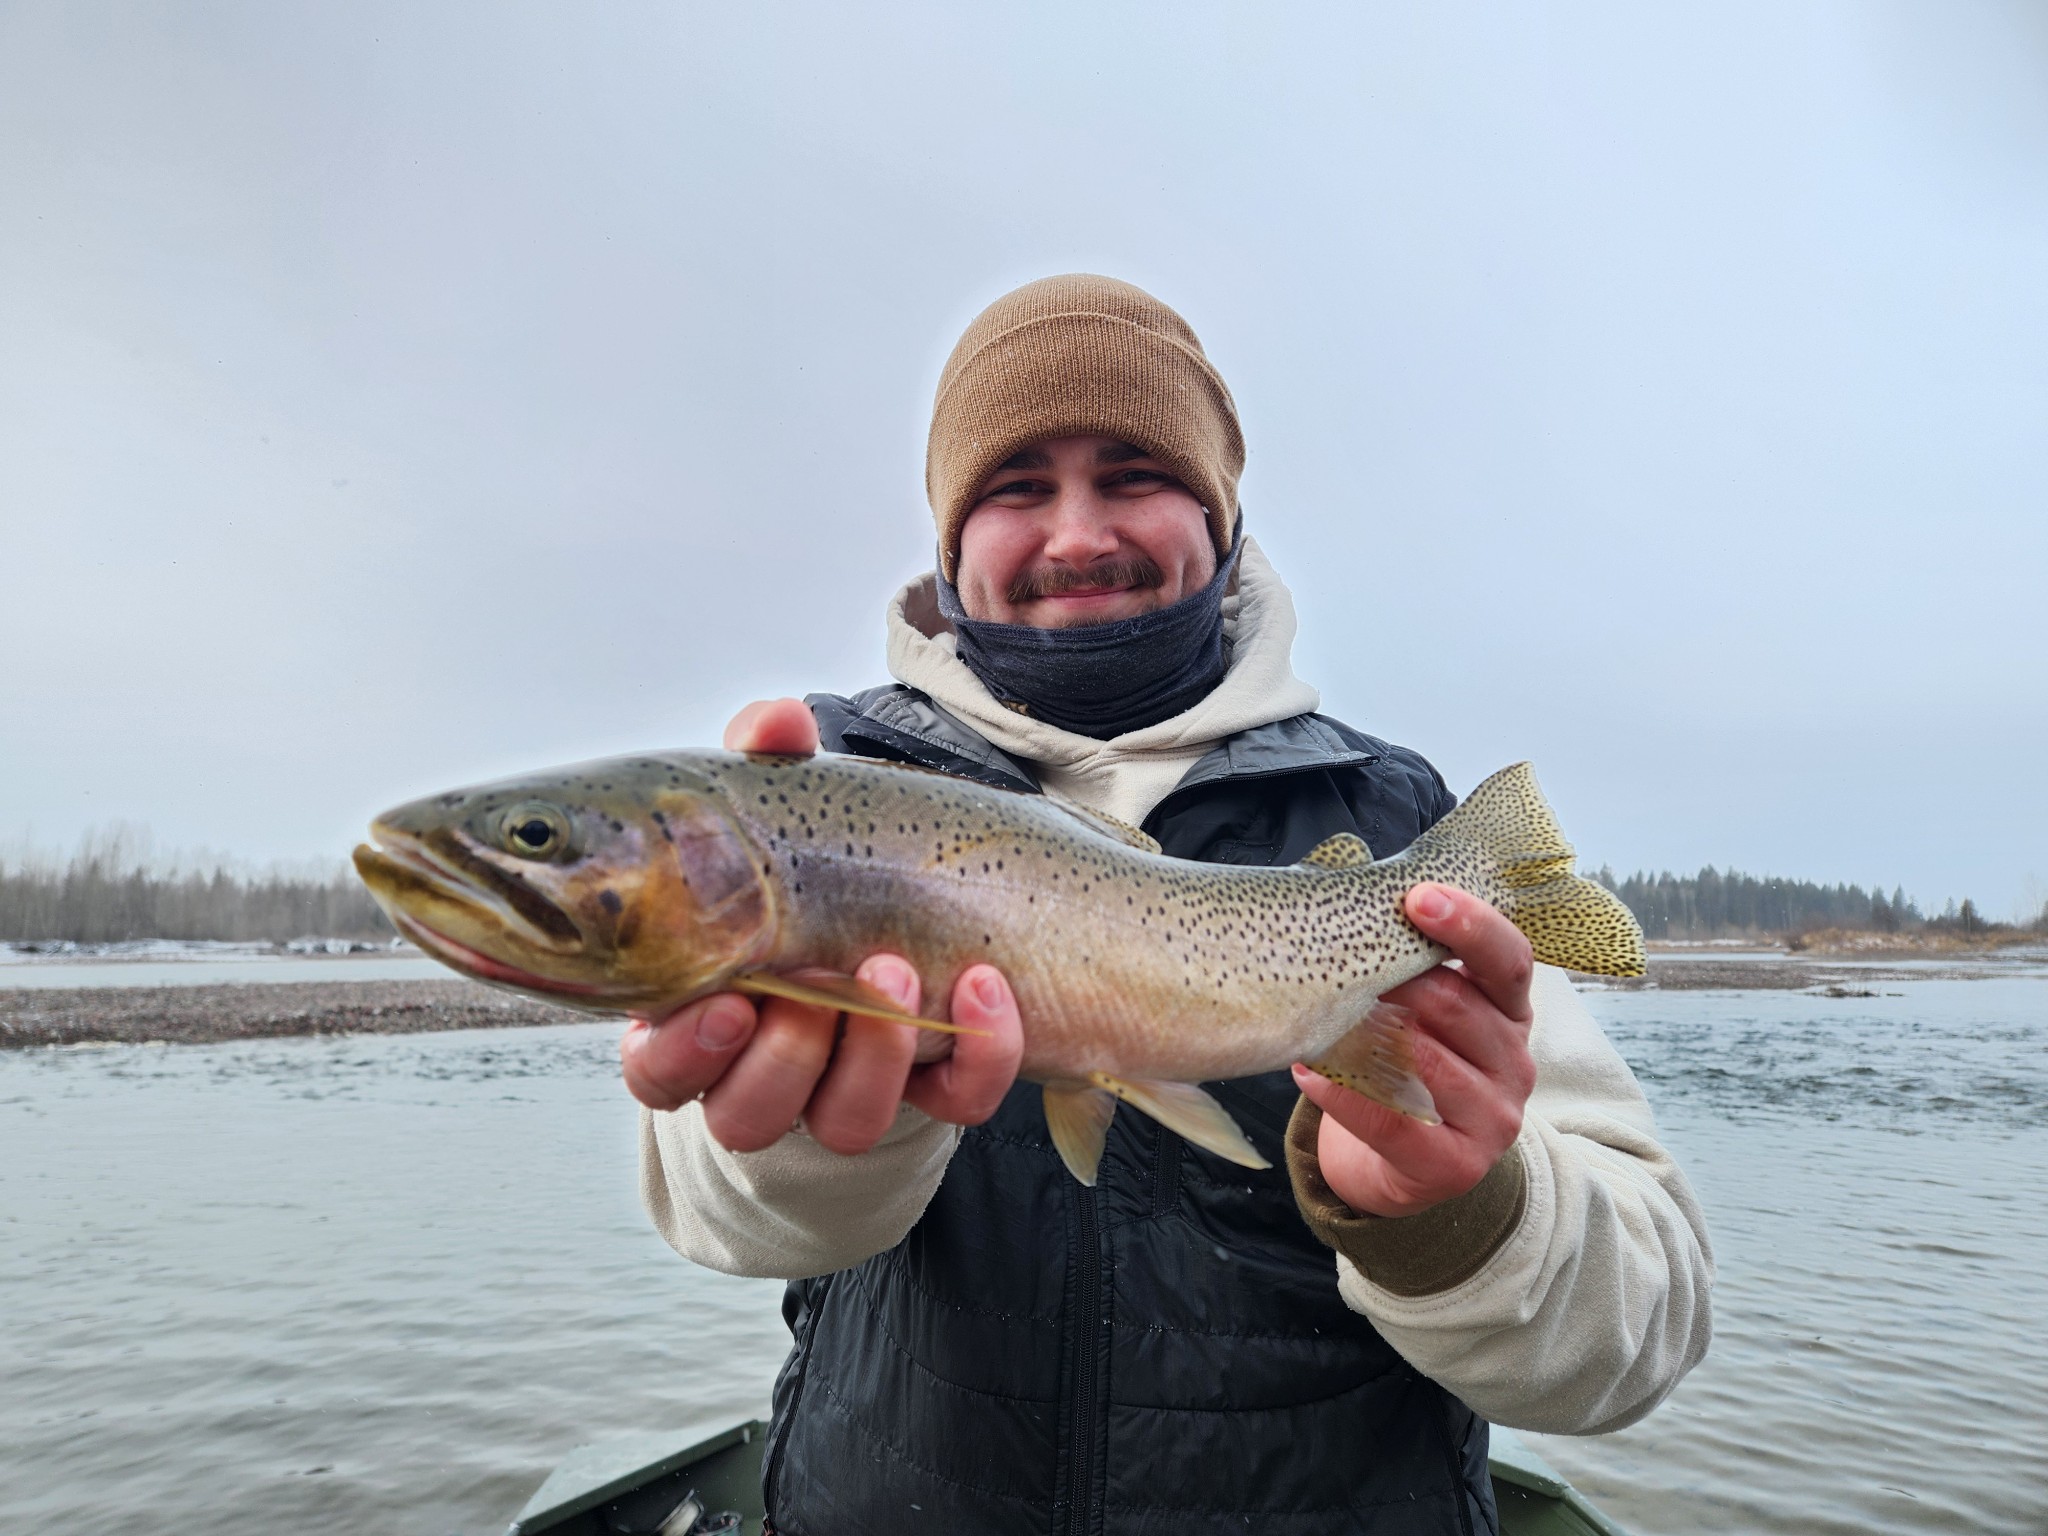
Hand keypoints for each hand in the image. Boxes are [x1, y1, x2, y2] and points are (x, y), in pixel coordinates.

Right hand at [617, 698, 1025, 1151]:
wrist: (914, 910)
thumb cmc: (811, 865)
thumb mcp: (784, 811)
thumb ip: (767, 763)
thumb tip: (777, 719)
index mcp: (701, 1009)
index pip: (658, 1068)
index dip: (683, 1050)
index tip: (730, 1001)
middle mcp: (767, 1066)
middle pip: (746, 1112)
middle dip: (789, 1052)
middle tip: (823, 979)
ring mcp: (854, 1083)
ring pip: (844, 1124)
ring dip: (874, 1058)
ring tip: (896, 967)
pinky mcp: (938, 1088)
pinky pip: (955, 1103)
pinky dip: (976, 1055)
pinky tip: (986, 989)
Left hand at [1291, 883, 1535, 1217]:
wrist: (1401, 1164)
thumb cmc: (1405, 1065)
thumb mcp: (1425, 1012)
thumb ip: (1410, 965)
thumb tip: (1348, 896)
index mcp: (1510, 1012)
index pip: (1510, 959)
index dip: (1470, 924)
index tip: (1418, 896)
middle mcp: (1515, 1062)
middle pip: (1456, 1004)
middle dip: (1393, 979)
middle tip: (1339, 967)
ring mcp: (1493, 1118)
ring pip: (1424, 1061)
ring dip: (1363, 1032)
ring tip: (1318, 1014)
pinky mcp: (1457, 1166)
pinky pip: (1392, 1121)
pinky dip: (1343, 1093)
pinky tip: (1309, 1071)